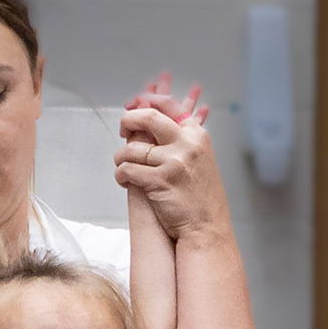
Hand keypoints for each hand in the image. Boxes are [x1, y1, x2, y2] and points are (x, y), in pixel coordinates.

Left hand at [113, 75, 227, 241]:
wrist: (207, 227)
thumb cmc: (200, 198)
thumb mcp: (199, 159)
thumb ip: (180, 139)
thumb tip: (152, 122)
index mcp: (197, 135)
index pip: (168, 104)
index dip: (146, 100)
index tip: (134, 104)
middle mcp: (187, 144)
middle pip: (148, 117)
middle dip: (128, 120)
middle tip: (122, 129)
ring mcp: (174, 162)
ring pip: (131, 148)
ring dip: (121, 158)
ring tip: (123, 166)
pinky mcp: (160, 180)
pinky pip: (127, 170)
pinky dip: (121, 175)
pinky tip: (125, 180)